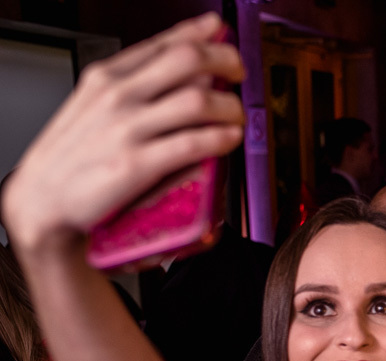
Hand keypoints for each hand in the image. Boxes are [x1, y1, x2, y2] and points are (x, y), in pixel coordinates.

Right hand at [2, 12, 244, 253]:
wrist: (42, 200)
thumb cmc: (74, 156)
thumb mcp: (95, 105)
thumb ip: (135, 86)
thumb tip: (184, 71)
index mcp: (106, 77)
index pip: (163, 42)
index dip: (200, 33)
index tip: (221, 31)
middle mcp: (117, 95)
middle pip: (187, 60)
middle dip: (226, 62)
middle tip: (239, 75)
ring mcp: (127, 128)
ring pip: (198, 100)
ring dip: (230, 107)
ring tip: (236, 116)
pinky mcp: (137, 164)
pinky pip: (192, 143)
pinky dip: (220, 139)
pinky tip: (229, 139)